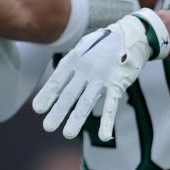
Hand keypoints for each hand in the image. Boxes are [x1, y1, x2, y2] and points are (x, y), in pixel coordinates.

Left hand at [32, 14, 152, 140]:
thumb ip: (70, 65)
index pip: (57, 80)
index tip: (37, 109)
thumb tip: (57, 84)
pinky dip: (107, 122)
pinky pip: (112, 106)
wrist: (132, 34)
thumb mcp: (83, 48)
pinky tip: (104, 136)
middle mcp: (85, 69)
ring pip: (86, 102)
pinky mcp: (117, 84)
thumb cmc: (103, 43)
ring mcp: (101, 77)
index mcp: (74, 59)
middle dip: (58, 111)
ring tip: (67, 134)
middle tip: (47, 127)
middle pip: (69, 94)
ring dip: (76, 120)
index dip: (47, 95)